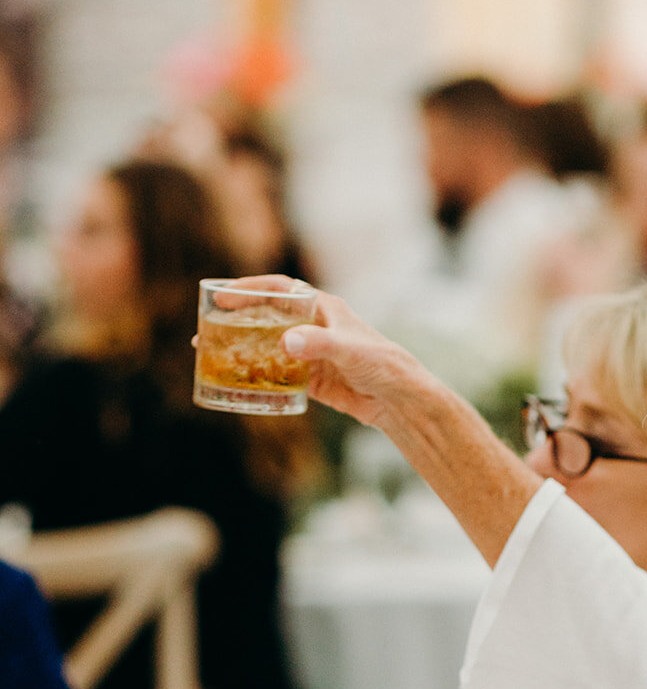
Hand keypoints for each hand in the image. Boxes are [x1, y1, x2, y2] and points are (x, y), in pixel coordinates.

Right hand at [217, 276, 447, 429]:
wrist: (399, 399)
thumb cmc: (381, 364)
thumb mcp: (349, 349)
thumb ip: (318, 345)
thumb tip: (285, 343)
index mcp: (322, 308)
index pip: (279, 289)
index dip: (250, 289)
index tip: (222, 295)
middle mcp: (313, 327)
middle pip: (267, 317)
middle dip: (237, 320)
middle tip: (206, 327)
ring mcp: (311, 354)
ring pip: (269, 346)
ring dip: (242, 349)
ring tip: (211, 354)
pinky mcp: (313, 380)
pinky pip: (279, 375)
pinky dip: (259, 378)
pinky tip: (239, 382)